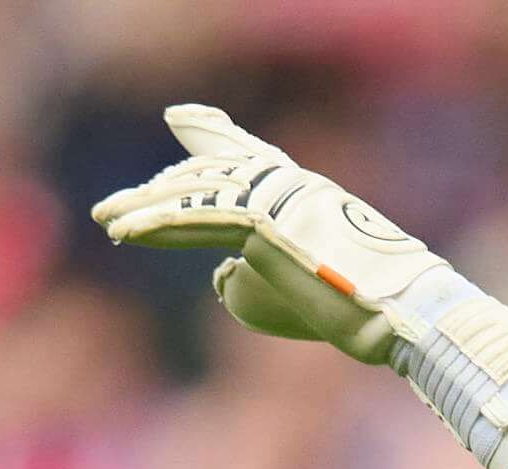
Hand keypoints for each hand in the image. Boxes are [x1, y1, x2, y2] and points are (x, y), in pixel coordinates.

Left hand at [90, 106, 443, 365]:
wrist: (400, 309)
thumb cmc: (358, 310)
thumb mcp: (294, 294)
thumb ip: (248, 275)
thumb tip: (219, 272)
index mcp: (304, 193)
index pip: (252, 155)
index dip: (214, 135)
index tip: (184, 119)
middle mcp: (288, 183)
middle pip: (211, 171)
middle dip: (160, 189)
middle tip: (115, 209)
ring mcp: (276, 197)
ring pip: (197, 195)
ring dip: (145, 211)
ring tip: (107, 223)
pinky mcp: (262, 220)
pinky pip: (195, 218)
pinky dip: (155, 226)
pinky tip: (122, 234)